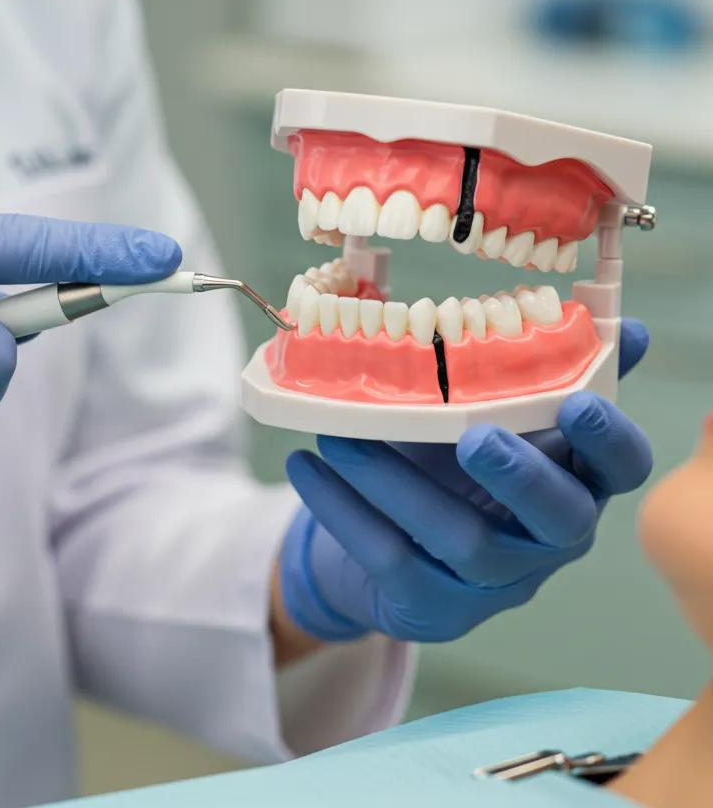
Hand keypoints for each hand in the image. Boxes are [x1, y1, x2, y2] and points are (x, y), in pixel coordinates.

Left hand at [277, 320, 650, 644]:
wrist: (398, 551)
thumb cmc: (457, 463)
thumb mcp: (495, 417)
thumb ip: (543, 372)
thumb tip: (616, 324)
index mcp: (575, 479)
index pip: (624, 469)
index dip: (610, 439)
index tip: (577, 404)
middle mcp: (549, 538)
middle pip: (559, 519)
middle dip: (521, 477)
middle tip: (475, 436)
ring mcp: (496, 581)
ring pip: (460, 538)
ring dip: (394, 479)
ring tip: (337, 433)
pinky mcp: (436, 606)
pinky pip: (389, 558)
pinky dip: (341, 508)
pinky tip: (305, 463)